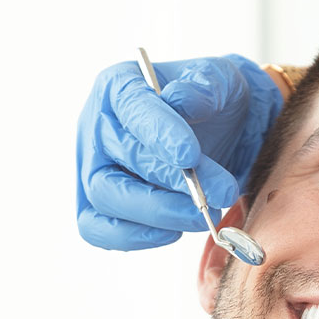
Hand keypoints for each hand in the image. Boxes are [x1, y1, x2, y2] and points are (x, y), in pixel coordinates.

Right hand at [74, 54, 282, 249]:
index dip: (158, 133)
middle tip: (219, 192)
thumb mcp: (221, 81)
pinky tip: (174, 232)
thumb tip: (179, 99)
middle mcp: (97, 127)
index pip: (130, 108)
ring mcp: (93, 168)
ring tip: (204, 215)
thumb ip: (204, 86)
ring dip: (158, 213)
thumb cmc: (215, 101)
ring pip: (105, 198)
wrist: (224, 129)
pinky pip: (98, 229)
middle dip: (171, 182)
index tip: (190, 156)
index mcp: (119, 86)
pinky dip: (134, 237)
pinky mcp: (99, 205)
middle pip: (118, 159)